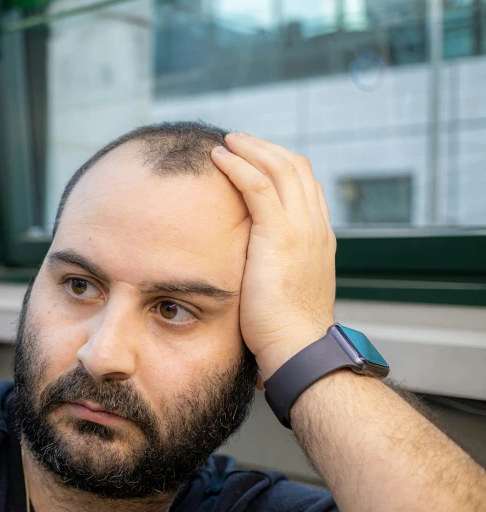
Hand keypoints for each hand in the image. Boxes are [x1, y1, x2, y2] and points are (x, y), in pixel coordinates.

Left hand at [211, 133, 336, 380]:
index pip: (305, 184)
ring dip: (251, 149)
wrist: (297, 346)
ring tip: (226, 141)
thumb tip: (256, 265)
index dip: (280, 164)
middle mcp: (315, 225)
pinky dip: (238, 166)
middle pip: (295, 167)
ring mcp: (301, 228)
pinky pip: (257, 186)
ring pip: (279, 168)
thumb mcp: (286, 287)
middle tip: (238, 139)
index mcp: (318, 236)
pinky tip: (218, 158)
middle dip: (265, 148)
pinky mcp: (279, 235)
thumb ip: (277, 265)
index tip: (255, 158)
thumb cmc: (285, 328)